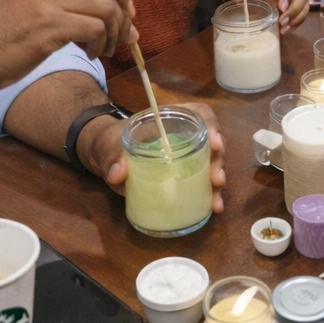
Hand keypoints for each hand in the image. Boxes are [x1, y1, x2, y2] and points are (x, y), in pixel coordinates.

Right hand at [0, 0, 136, 88]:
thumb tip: (118, 6)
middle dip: (122, 4)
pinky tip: (89, 53)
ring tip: (102, 48)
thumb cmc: (2, 31)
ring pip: (106, 5)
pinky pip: (96, 28)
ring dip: (113, 31)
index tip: (122, 10)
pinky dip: (100, 43)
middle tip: (123, 30)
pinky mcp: (48, 24)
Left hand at [95, 102, 227, 214]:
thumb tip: (117, 174)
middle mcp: (185, 137)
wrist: (104, 158)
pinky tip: (213, 208)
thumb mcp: (107, 145)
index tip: (214, 143)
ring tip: (215, 200)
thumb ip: (111, 156)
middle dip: (218, 161)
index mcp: (170, 119)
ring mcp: (186, 158)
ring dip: (217, 182)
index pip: (200, 114)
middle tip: (216, 178)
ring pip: (211, 164)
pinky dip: (210, 195)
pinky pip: (202, 183)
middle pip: (212, 142)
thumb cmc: (109, 141)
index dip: (212, 126)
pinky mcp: (183, 177)